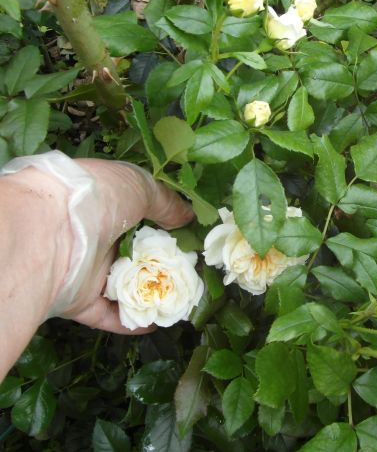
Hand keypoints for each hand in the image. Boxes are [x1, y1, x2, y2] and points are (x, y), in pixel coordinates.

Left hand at [59, 159, 193, 333]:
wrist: (50, 231)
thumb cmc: (96, 197)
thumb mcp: (139, 186)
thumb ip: (166, 202)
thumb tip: (188, 215)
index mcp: (108, 205)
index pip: (142, 218)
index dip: (168, 228)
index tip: (194, 239)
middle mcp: (98, 237)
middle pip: (137, 255)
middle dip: (165, 265)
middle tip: (195, 272)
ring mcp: (89, 270)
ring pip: (126, 288)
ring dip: (152, 295)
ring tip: (184, 300)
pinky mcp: (81, 301)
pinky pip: (111, 315)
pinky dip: (133, 322)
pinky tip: (158, 322)